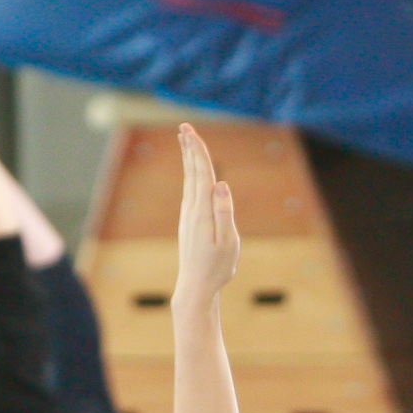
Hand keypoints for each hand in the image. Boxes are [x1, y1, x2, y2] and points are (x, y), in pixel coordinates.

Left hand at [172, 123, 239, 308]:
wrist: (195, 286)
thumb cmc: (216, 268)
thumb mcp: (228, 243)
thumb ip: (224, 213)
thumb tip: (221, 185)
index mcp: (203, 211)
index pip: (201, 174)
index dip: (197, 150)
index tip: (190, 131)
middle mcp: (192, 210)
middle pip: (192, 172)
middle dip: (190, 148)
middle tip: (184, 126)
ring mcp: (188, 215)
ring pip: (189, 180)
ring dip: (188, 158)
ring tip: (185, 140)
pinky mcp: (189, 222)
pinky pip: (190, 190)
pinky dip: (190, 174)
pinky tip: (191, 170)